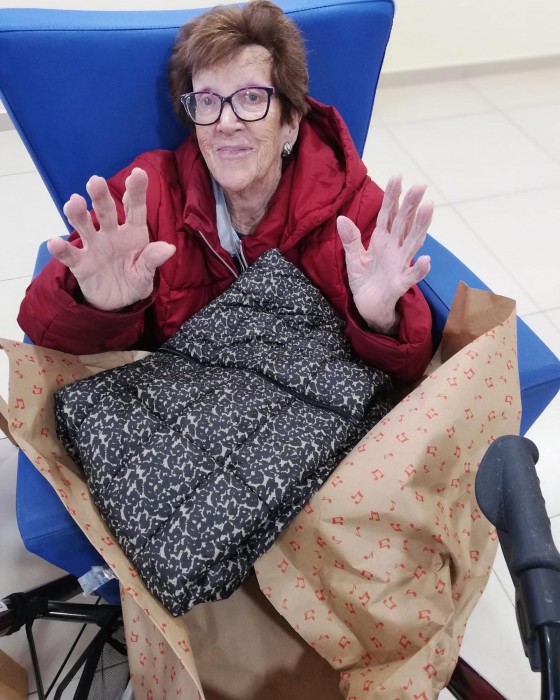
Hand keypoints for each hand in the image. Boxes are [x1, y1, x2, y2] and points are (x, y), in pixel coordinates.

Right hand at [48, 167, 175, 310]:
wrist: (118, 302)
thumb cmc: (134, 280)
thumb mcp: (146, 274)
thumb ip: (153, 259)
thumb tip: (169, 248)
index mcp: (133, 232)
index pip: (135, 208)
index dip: (135, 191)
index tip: (138, 174)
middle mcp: (112, 234)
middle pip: (105, 211)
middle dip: (100, 196)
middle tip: (95, 181)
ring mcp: (94, 246)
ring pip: (84, 226)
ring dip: (78, 214)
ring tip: (74, 202)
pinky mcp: (80, 264)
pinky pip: (70, 255)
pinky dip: (61, 249)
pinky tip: (55, 242)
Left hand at [337, 175, 432, 334]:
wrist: (368, 307)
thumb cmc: (365, 280)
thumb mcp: (354, 258)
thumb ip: (350, 239)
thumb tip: (341, 218)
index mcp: (383, 240)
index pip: (388, 214)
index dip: (393, 196)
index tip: (397, 176)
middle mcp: (395, 248)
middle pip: (404, 223)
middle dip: (410, 204)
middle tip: (419, 185)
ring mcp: (400, 265)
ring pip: (413, 242)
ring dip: (421, 226)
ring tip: (429, 207)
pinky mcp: (400, 283)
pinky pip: (411, 276)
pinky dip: (419, 269)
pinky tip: (427, 260)